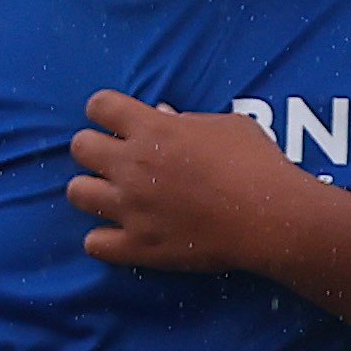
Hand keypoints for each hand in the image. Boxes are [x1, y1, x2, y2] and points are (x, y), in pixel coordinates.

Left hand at [69, 89, 305, 276]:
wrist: (273, 218)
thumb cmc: (258, 165)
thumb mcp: (229, 126)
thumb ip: (187, 120)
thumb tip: (161, 114)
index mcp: (153, 130)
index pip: (100, 105)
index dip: (105, 111)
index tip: (118, 122)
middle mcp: (132, 166)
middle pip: (80, 147)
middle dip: (93, 149)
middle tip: (115, 160)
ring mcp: (130, 207)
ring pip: (77, 192)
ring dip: (92, 191)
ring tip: (114, 196)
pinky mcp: (136, 245)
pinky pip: (93, 243)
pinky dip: (103, 239)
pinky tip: (121, 234)